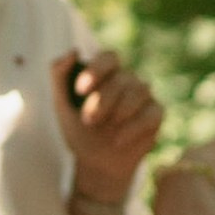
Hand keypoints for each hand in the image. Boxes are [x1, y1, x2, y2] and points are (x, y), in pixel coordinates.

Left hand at [53, 51, 160, 202]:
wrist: (95, 163)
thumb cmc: (78, 130)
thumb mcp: (61, 105)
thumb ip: (59, 75)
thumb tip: (73, 52)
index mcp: (106, 74)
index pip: (109, 58)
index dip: (97, 70)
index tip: (80, 90)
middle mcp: (127, 81)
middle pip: (122, 78)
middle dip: (103, 100)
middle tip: (87, 120)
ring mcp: (144, 97)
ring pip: (140, 91)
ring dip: (120, 110)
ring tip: (105, 129)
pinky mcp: (155, 115)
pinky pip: (152, 113)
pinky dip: (134, 127)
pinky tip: (118, 141)